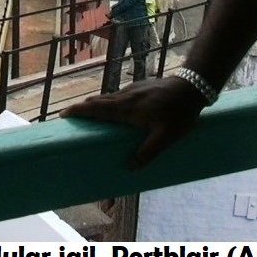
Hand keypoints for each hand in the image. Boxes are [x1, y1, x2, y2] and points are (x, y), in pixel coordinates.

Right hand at [60, 78, 206, 167]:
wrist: (192, 87)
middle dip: (82, 108)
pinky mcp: (139, 87)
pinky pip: (118, 96)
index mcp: (127, 109)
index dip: (78, 110)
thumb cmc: (179, 114)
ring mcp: (132, 90)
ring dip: (95, 105)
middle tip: (70, 118)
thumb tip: (131, 169)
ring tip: (89, 116)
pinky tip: (116, 110)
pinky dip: (109, 103)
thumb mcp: (166, 137)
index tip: (63, 114)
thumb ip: (148, 152)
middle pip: (97, 101)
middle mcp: (125, 97)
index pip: (96, 108)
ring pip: (108, 97)